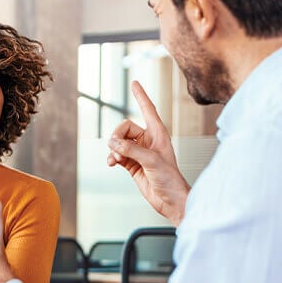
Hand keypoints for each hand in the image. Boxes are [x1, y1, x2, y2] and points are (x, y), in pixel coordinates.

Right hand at [106, 81, 189, 225]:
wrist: (170, 199)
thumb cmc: (169, 179)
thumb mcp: (151, 161)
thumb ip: (131, 150)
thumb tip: (112, 144)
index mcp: (158, 133)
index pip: (148, 109)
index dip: (140, 95)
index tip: (134, 82)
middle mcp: (148, 140)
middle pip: (125, 128)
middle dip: (117, 137)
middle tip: (115, 148)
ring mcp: (139, 151)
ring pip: (119, 142)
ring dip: (114, 149)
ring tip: (115, 160)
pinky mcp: (132, 163)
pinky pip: (117, 154)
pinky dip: (112, 158)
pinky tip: (111, 164)